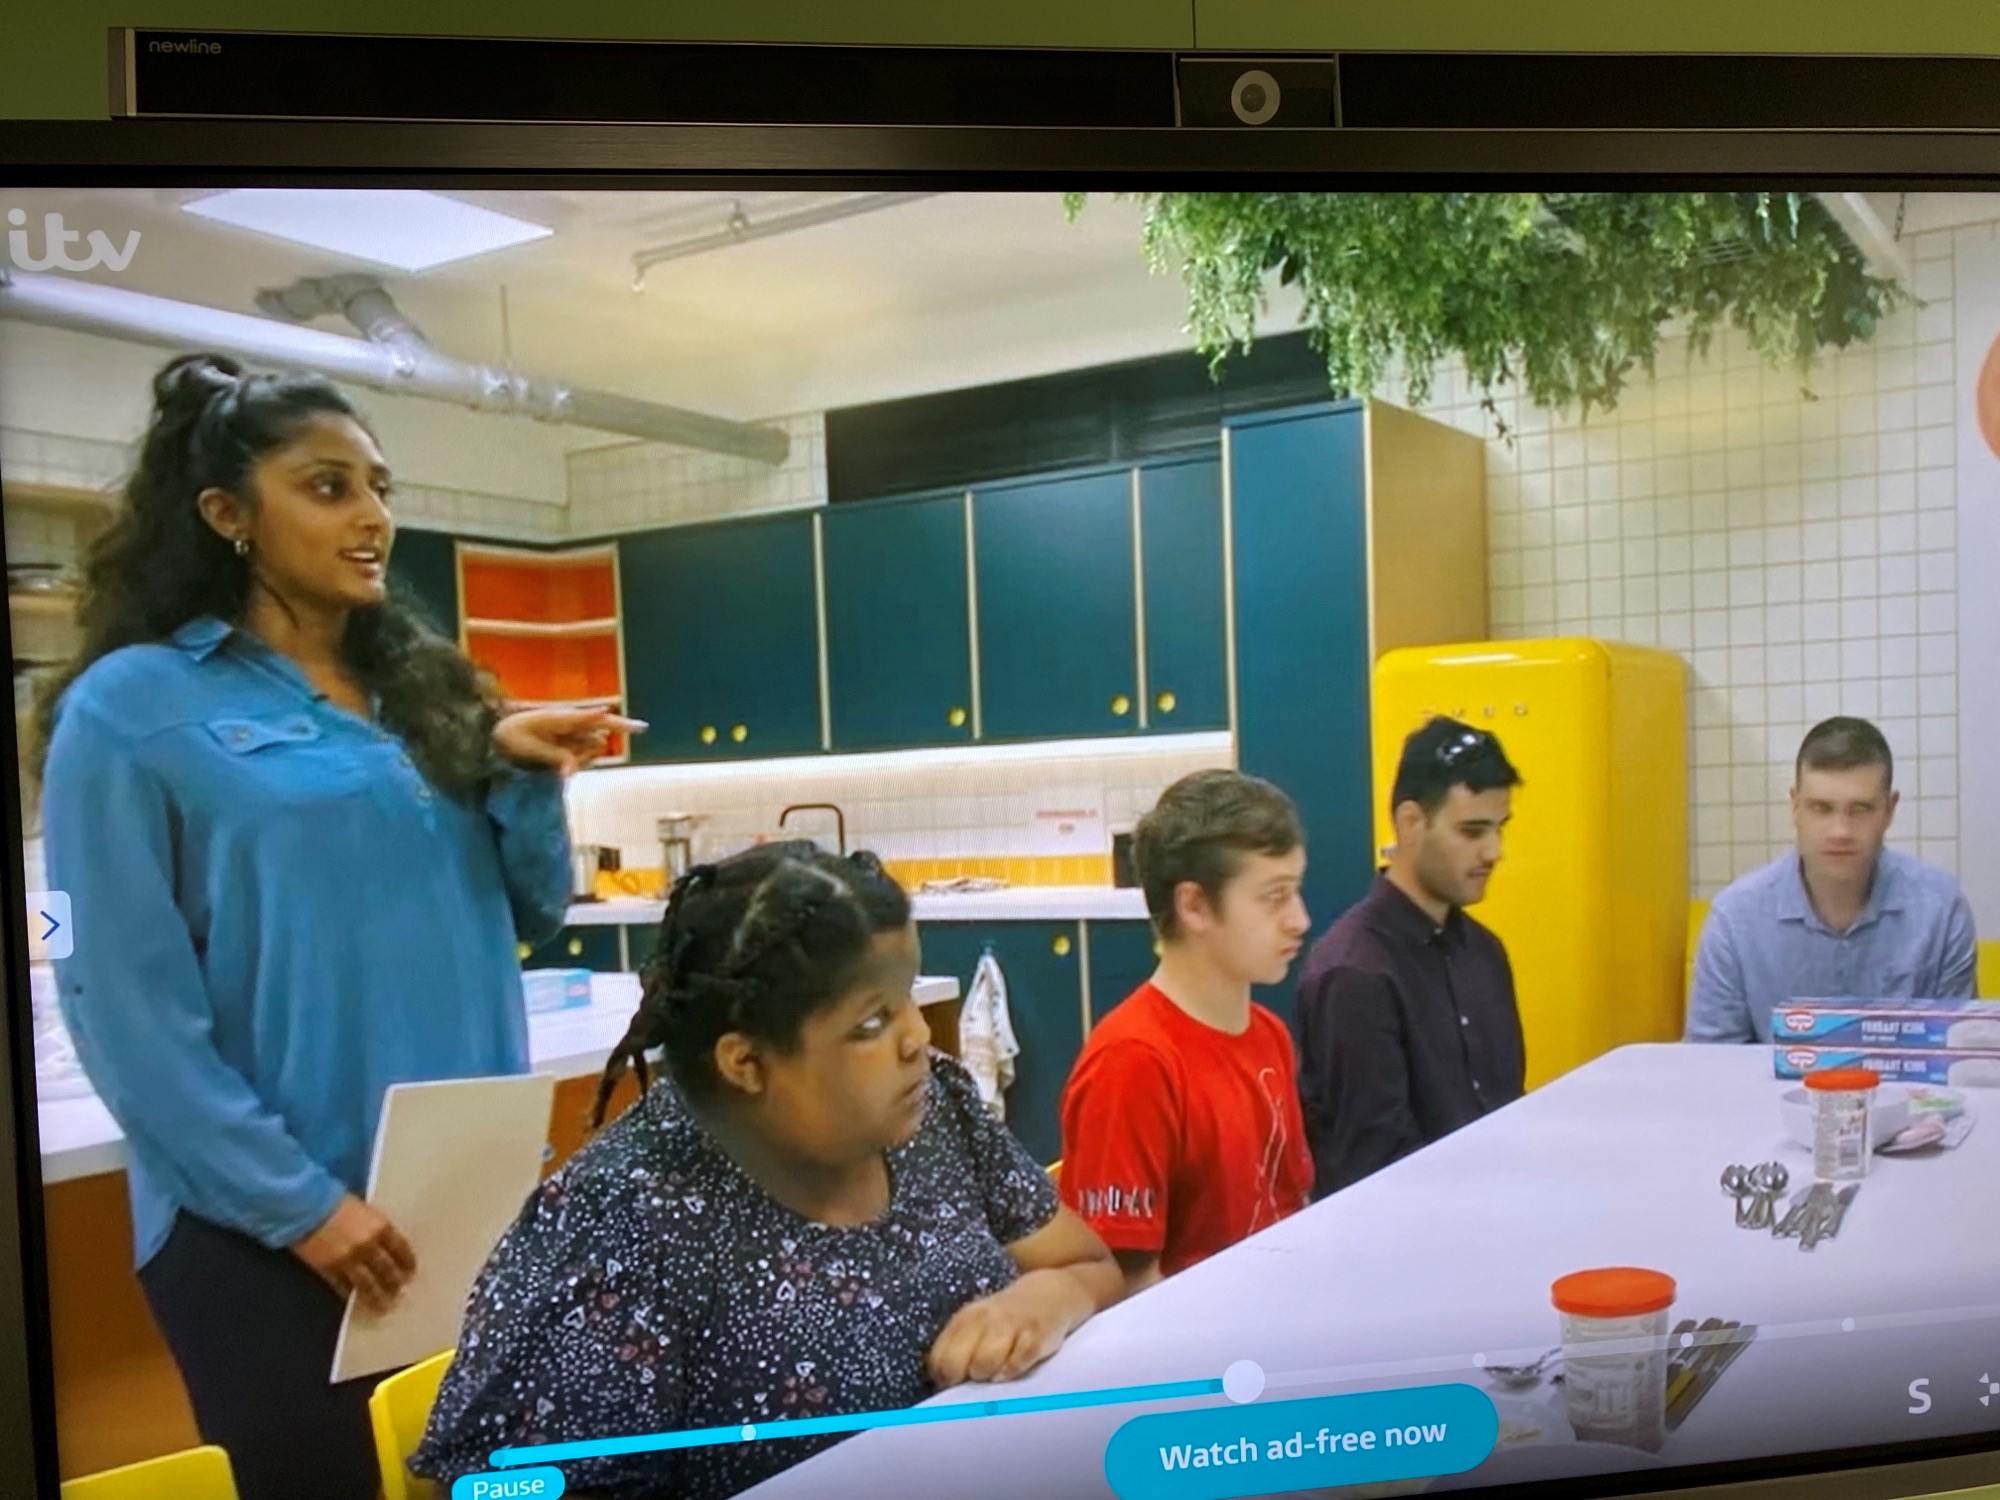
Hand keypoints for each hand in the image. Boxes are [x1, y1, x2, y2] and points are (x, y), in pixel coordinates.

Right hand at [291, 1194, 416, 1313]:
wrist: (305, 1207)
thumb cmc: (335, 1201)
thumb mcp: (363, 1209)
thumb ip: (374, 1227)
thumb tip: (383, 1243)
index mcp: (380, 1227)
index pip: (400, 1249)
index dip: (407, 1262)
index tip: (411, 1272)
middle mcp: (368, 1246)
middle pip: (386, 1270)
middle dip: (394, 1283)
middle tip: (399, 1292)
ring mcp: (349, 1260)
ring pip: (367, 1284)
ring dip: (376, 1297)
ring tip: (383, 1306)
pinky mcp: (329, 1269)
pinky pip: (343, 1286)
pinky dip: (350, 1294)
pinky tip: (355, 1299)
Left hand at [493, 707, 646, 776]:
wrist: (500, 736)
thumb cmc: (512, 737)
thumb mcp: (530, 750)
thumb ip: (553, 759)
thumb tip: (572, 773)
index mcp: (559, 719)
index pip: (583, 718)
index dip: (596, 717)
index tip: (607, 712)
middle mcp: (569, 724)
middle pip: (601, 724)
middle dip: (620, 726)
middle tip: (642, 728)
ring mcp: (571, 733)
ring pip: (592, 743)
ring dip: (589, 752)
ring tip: (560, 764)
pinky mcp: (569, 743)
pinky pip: (584, 752)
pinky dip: (582, 758)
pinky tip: (565, 764)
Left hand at [925, 1270, 1090, 1386]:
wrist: (1047, 1295)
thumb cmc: (1005, 1320)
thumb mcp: (976, 1326)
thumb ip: (958, 1349)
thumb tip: (943, 1384)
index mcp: (964, 1320)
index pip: (939, 1360)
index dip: (945, 1377)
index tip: (956, 1381)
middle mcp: (982, 1320)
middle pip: (955, 1364)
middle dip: (964, 1379)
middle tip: (977, 1377)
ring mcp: (1009, 1326)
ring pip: (984, 1364)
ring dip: (988, 1376)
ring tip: (996, 1372)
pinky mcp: (1035, 1336)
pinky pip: (1016, 1363)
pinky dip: (1012, 1370)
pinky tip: (1014, 1367)